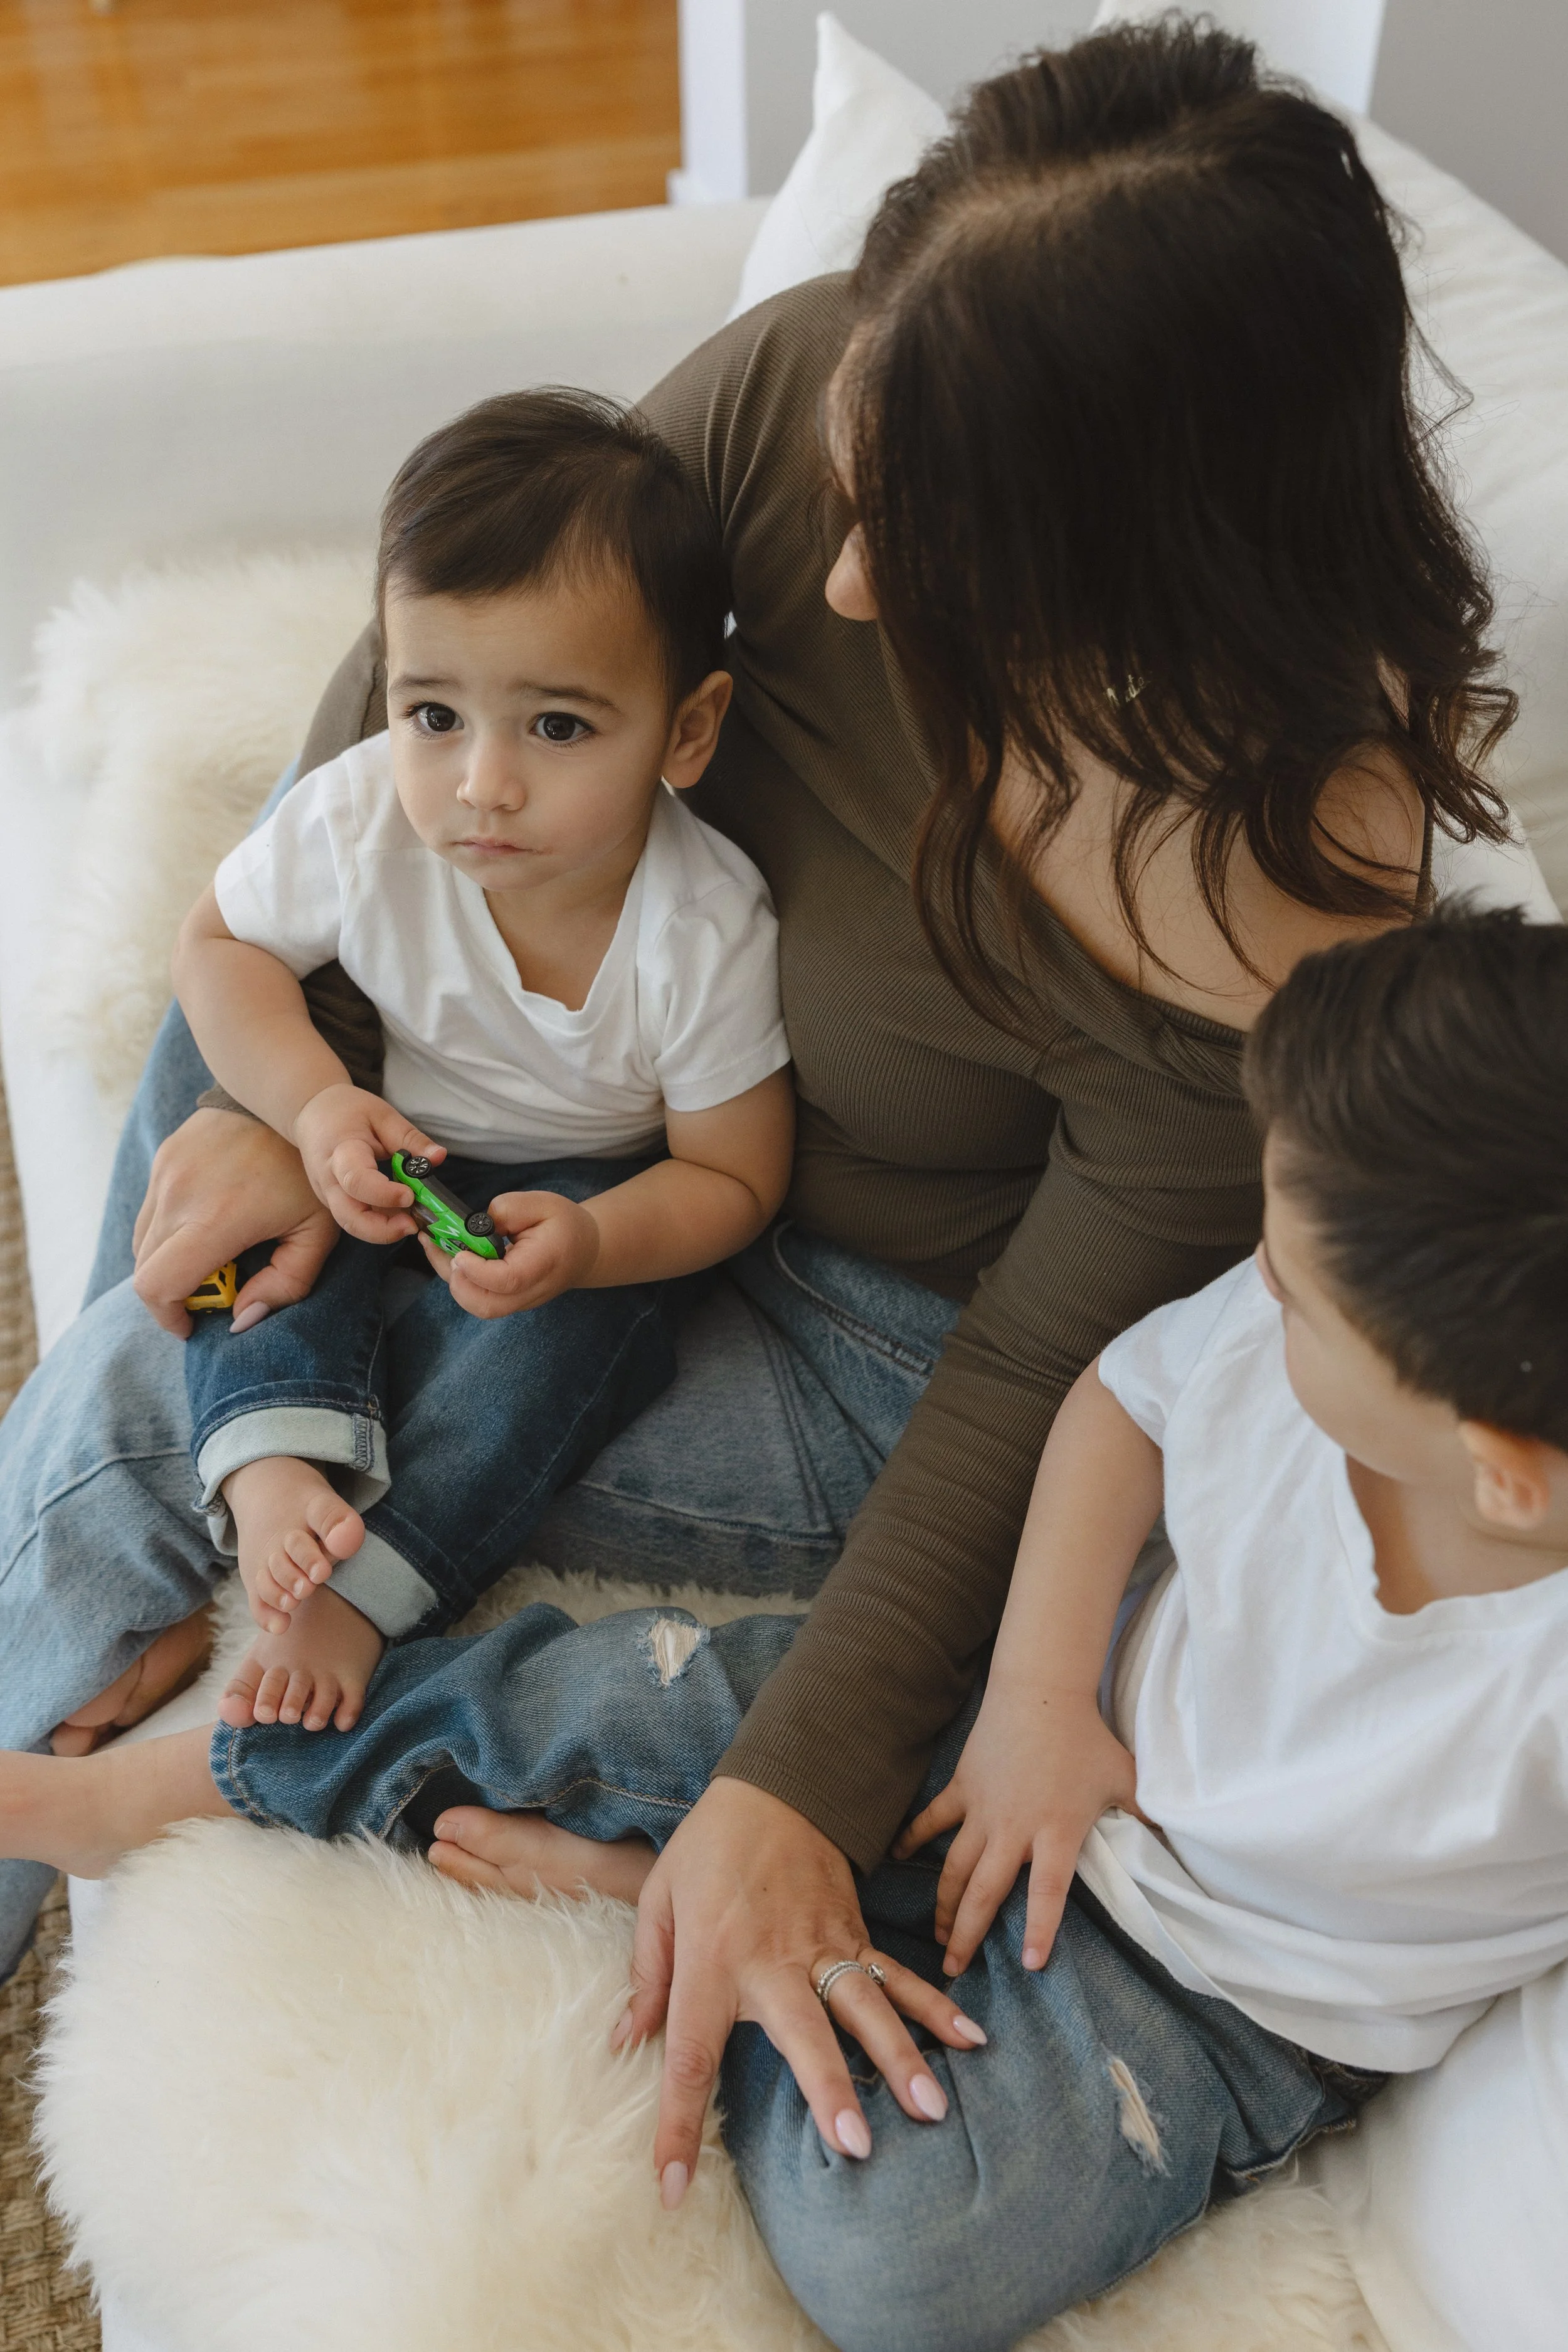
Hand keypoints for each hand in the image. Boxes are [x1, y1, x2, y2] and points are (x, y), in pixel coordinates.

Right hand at [132, 1108, 338, 1337]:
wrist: (290, 1099)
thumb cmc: (310, 1172)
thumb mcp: (318, 1232)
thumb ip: (287, 1284)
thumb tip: (241, 1319)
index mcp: (216, 1220)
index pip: (157, 1285)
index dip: (167, 1317)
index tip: (193, 1324)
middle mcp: (178, 1197)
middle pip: (145, 1269)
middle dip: (172, 1294)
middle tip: (212, 1291)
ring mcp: (165, 1174)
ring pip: (142, 1242)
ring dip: (166, 1262)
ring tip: (211, 1257)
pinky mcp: (163, 1159)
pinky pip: (150, 1212)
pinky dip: (167, 1232)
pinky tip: (205, 1224)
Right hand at [293, 1084, 445, 1241]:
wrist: (314, 1114)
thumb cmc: (348, 1112)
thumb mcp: (383, 1116)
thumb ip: (411, 1139)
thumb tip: (439, 1157)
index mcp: (341, 1152)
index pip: (357, 1181)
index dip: (384, 1194)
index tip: (410, 1196)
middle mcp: (329, 1180)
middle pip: (350, 1217)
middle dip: (383, 1230)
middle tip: (414, 1225)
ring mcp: (329, 1195)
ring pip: (353, 1225)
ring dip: (384, 1231)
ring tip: (413, 1222)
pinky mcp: (335, 1202)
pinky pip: (357, 1219)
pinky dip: (380, 1224)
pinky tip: (401, 1216)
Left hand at [416, 1189, 600, 1318]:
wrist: (584, 1250)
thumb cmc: (563, 1223)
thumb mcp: (540, 1202)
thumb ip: (506, 1211)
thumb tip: (473, 1228)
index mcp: (544, 1263)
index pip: (508, 1280)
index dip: (479, 1271)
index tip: (461, 1252)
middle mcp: (531, 1290)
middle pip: (488, 1306)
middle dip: (459, 1283)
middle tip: (446, 1252)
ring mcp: (520, 1301)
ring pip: (479, 1308)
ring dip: (454, 1281)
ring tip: (436, 1248)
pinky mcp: (509, 1302)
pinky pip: (479, 1300)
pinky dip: (459, 1282)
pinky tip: (446, 1255)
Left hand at [613, 1780, 987, 2208]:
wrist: (776, 1782)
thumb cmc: (708, 1848)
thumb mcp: (659, 1900)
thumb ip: (646, 1976)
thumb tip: (624, 2044)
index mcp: (712, 1962)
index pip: (690, 2056)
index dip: (678, 2125)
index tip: (673, 2190)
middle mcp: (773, 1962)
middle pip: (804, 2035)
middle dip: (830, 2089)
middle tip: (856, 2144)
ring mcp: (823, 1947)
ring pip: (867, 2008)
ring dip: (900, 2058)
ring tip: (931, 2109)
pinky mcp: (855, 1934)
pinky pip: (899, 1976)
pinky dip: (936, 2007)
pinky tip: (970, 2039)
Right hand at [894, 1678, 1139, 1977]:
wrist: (1042, 1692)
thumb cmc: (1086, 1738)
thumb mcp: (1124, 1779)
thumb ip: (1146, 1815)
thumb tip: (1179, 1842)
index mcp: (1056, 1833)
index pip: (1047, 1894)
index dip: (1040, 1931)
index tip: (1030, 1965)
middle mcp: (1014, 1829)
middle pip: (984, 1892)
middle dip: (965, 1935)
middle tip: (952, 1969)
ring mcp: (982, 1809)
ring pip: (955, 1867)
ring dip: (942, 1904)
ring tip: (936, 1934)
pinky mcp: (962, 1787)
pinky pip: (932, 1820)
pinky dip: (912, 1838)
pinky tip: (894, 1856)